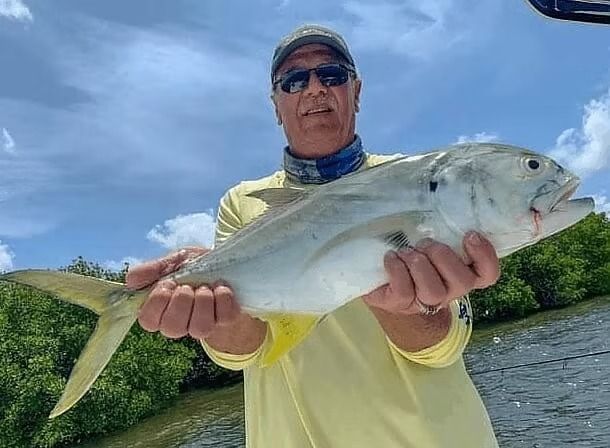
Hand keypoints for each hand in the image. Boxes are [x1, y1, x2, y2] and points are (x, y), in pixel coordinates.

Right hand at [126, 247, 240, 338]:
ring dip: (203, 304)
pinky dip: (223, 299)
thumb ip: (151, 269)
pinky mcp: (224, 319)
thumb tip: (131, 281)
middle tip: (187, 286)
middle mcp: (179, 322)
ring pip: (199, 328)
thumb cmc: (190, 266)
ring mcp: (202, 323)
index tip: (167, 283)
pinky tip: (221, 286)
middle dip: (181, 303)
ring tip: (204, 287)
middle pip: (172, 328)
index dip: (157, 303)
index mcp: (160, 310)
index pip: (148, 321)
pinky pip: (224, 318)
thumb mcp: (170, 262)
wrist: (222, 263)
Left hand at [363, 231, 499, 314]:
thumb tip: (443, 202)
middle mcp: (449, 290)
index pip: (487, 274)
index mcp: (462, 273)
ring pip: (433, 291)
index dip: (484, 256)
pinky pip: (404, 292)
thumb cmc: (411, 252)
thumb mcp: (430, 238)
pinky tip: (391, 257)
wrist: (379, 277)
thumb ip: (442, 229)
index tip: (469, 234)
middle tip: (424, 242)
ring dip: (419, 265)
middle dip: (442, 256)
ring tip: (406, 251)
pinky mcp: (400, 304)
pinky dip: (397, 270)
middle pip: (462, 282)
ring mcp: (425, 301)